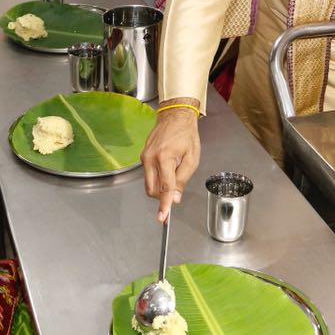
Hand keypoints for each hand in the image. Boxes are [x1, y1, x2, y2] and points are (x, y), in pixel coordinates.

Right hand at [141, 104, 200, 221]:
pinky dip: (157, 178)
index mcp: (164, 158)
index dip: (164, 204)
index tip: (162, 217)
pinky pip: (148, 174)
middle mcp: (150, 159)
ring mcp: (144, 157)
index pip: (164, 188)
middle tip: (174, 193)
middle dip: (162, 196)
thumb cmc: (186, 135)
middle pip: (152, 190)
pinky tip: (167, 168)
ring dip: (159, 188)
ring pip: (148, 184)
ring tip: (173, 176)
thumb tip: (175, 198)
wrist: (174, 117)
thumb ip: (182, 180)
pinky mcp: (143, 156)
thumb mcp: (192, 159)